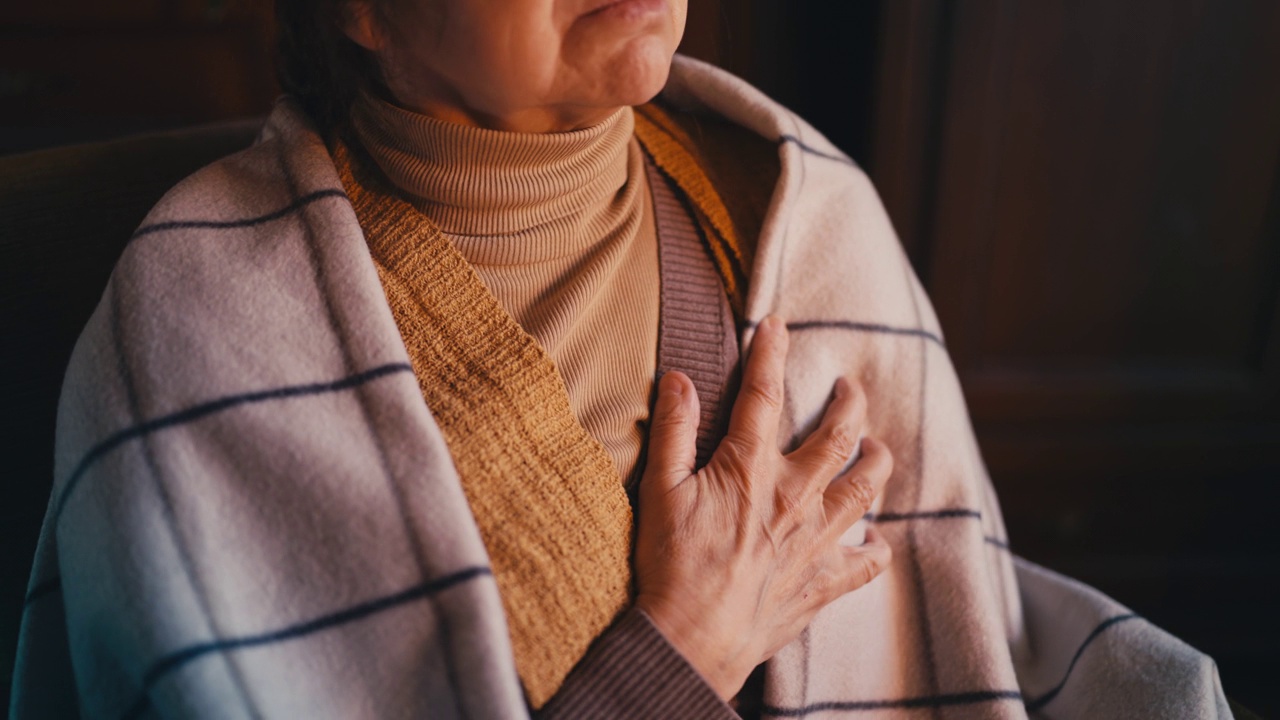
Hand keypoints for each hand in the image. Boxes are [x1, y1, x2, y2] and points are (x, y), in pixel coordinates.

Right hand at [633, 315, 892, 699]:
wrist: (692, 639)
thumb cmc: (670, 565)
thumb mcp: (659, 490)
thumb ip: (673, 430)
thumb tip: (679, 378)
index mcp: (751, 468)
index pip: (764, 394)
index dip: (771, 353)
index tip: (777, 325)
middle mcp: (795, 497)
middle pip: (839, 437)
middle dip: (850, 404)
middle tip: (851, 388)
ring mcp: (815, 540)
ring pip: (864, 490)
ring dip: (876, 463)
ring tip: (879, 447)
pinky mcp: (822, 582)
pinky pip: (865, 564)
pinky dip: (876, 549)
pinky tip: (879, 540)